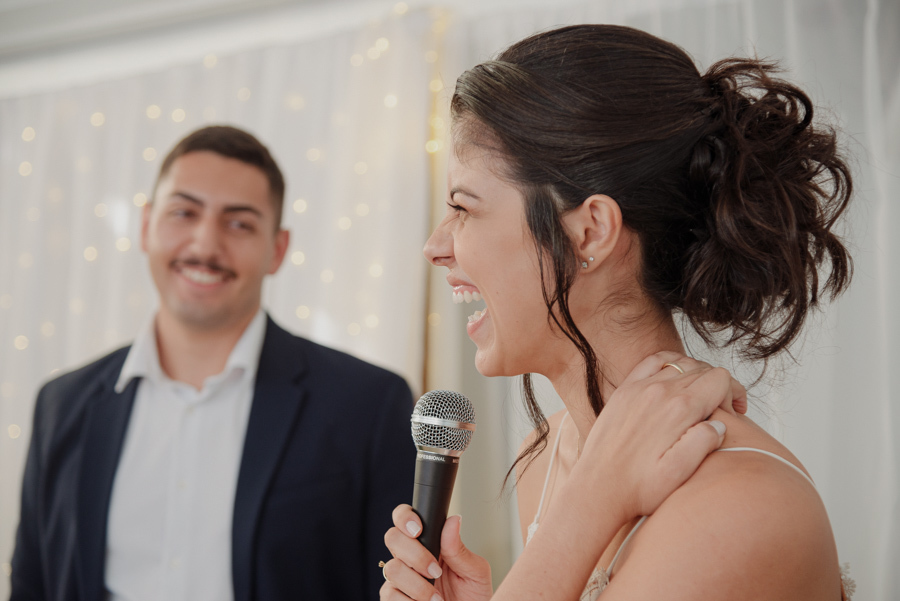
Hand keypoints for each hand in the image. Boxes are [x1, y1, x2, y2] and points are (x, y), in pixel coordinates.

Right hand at [382, 506, 491, 600]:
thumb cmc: (472, 596)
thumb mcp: (474, 571)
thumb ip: (459, 549)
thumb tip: (453, 521)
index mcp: (429, 543)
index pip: (405, 518)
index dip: (405, 517)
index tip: (418, 529)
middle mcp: (410, 557)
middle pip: (392, 538)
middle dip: (415, 554)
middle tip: (436, 571)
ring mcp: (400, 578)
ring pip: (392, 568)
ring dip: (417, 585)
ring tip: (436, 598)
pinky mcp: (394, 598)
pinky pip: (388, 593)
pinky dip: (408, 600)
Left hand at [578, 352, 745, 523]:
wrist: (597, 488)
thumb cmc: (640, 488)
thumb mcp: (680, 473)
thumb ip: (704, 442)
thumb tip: (719, 422)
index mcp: (678, 409)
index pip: (720, 379)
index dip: (734, 393)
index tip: (734, 413)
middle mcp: (659, 391)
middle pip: (702, 370)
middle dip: (719, 387)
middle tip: (721, 412)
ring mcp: (639, 388)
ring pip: (681, 364)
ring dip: (697, 375)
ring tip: (702, 399)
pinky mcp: (624, 391)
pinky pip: (653, 362)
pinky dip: (671, 365)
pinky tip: (676, 381)